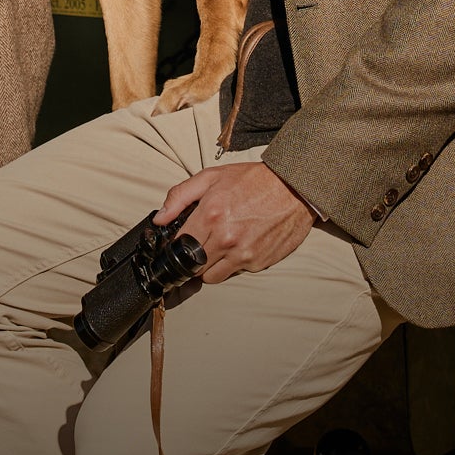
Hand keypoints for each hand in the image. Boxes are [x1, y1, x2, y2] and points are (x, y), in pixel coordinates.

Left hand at [158, 162, 315, 283]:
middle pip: (194, 267)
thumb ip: (180, 197)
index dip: (177, 246)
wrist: (294, 188)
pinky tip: (241, 244)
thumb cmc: (254, 180)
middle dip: (193, 258)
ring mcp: (244, 254)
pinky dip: (235, 263)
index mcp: (211, 216)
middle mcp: (226, 239)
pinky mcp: (259, 263)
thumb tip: (160, 218)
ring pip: (213, 277)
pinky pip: (237, 272)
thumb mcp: (211, 177)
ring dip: (212, 265)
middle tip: (201, 244)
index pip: (179, 247)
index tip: (181, 242)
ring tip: (221, 246)